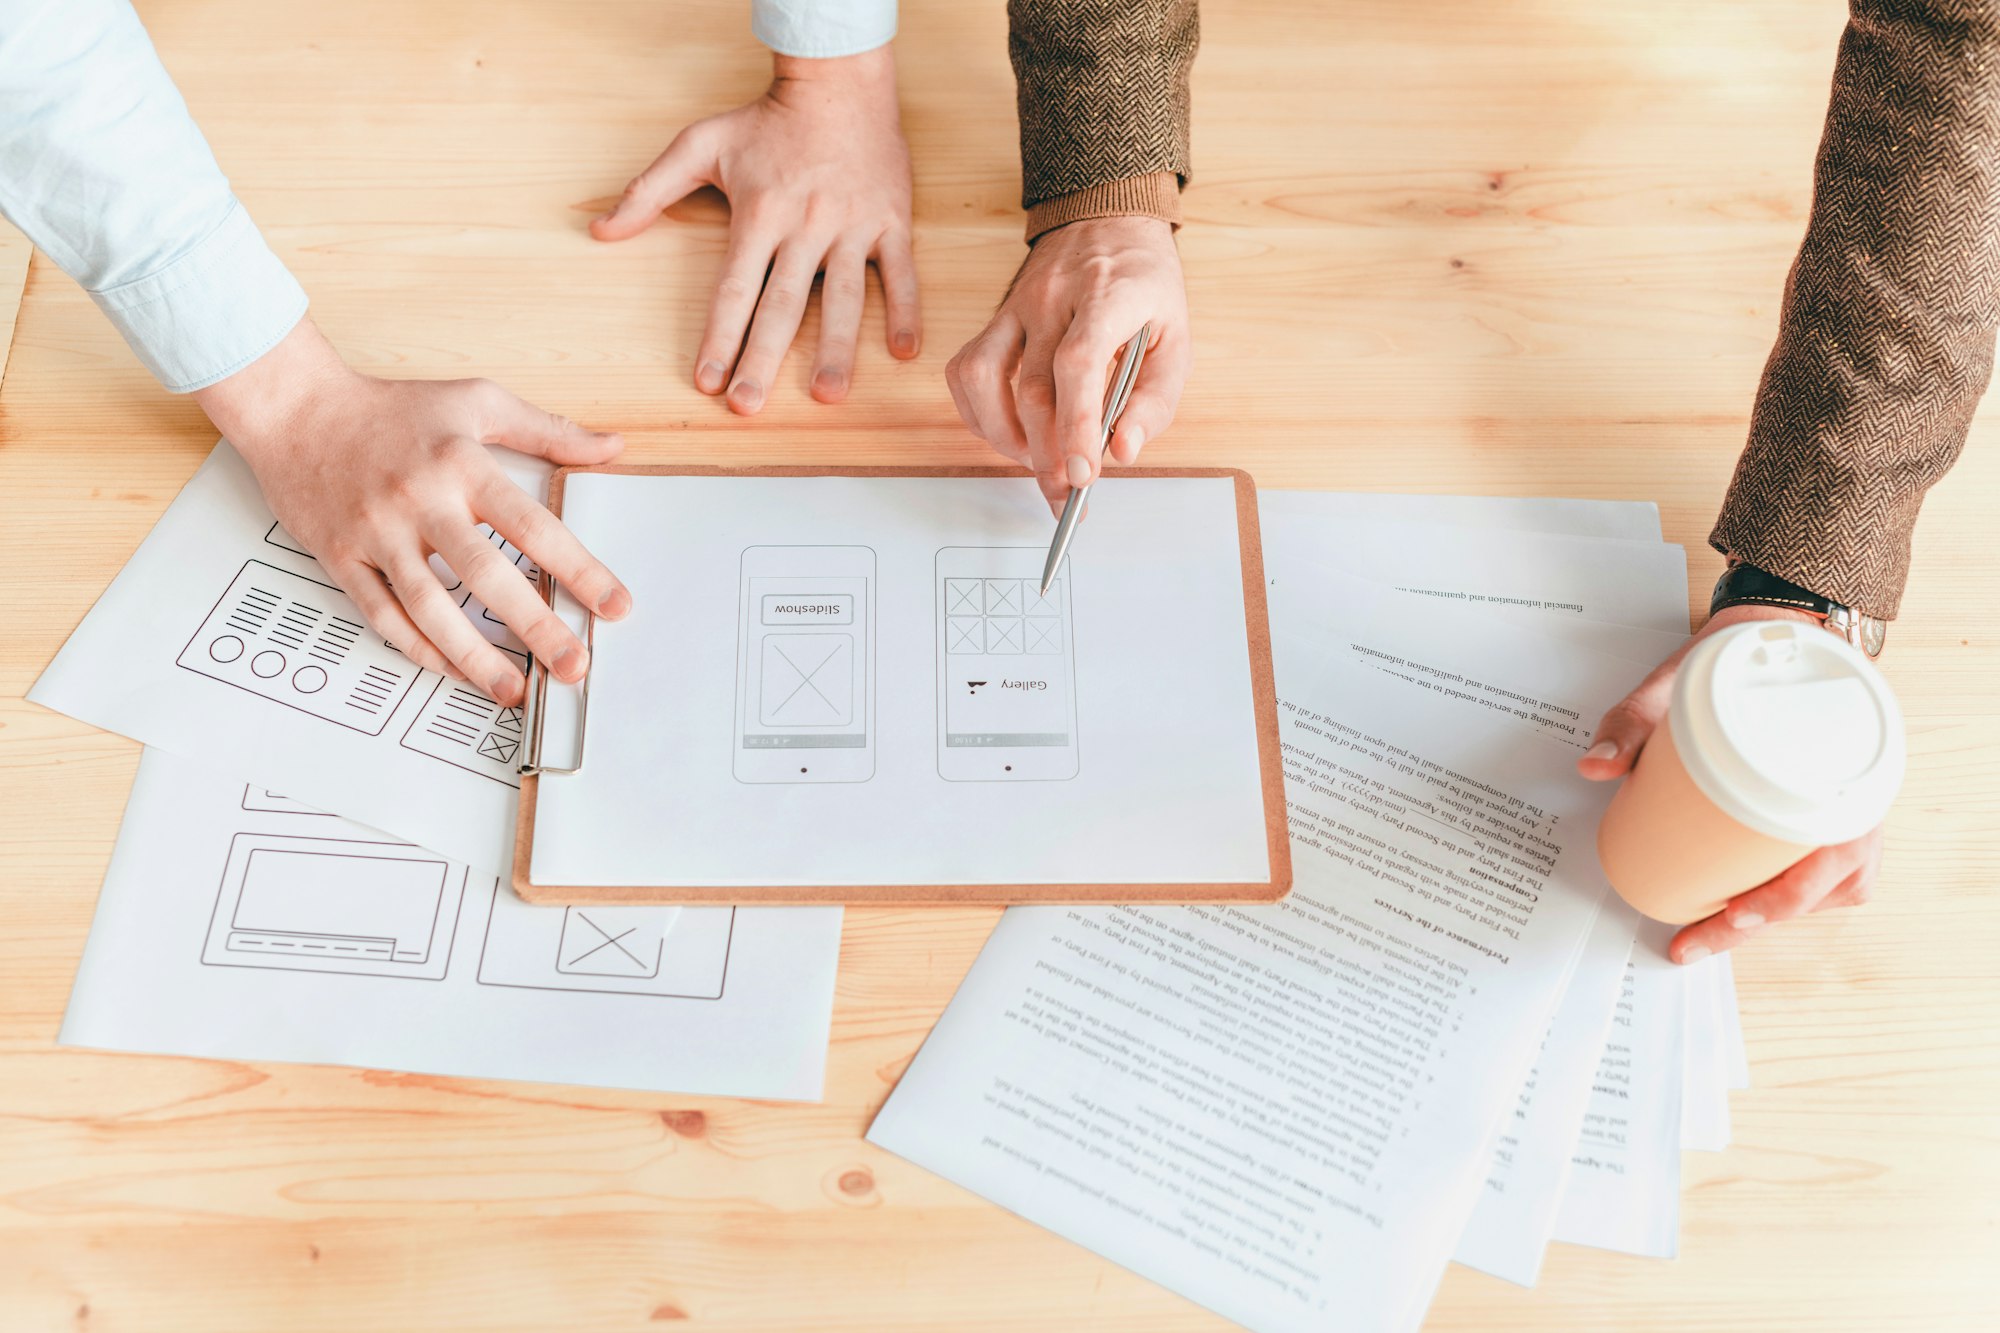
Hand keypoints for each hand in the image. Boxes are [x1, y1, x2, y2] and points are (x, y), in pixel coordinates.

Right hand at [195, 319, 630, 706]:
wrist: (294, 406)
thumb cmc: (389, 407)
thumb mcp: (476, 402)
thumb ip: (548, 430)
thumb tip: (611, 447)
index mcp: (463, 465)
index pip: (534, 526)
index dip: (580, 570)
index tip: (615, 606)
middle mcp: (421, 501)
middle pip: (486, 575)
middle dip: (535, 627)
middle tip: (572, 666)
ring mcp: (377, 533)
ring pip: (429, 607)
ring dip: (474, 655)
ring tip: (513, 689)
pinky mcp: (341, 556)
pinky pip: (382, 614)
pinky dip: (418, 647)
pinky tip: (452, 669)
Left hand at [591, 45, 918, 411]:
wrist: (840, 81)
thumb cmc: (769, 118)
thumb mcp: (700, 144)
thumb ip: (649, 191)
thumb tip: (600, 229)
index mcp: (759, 214)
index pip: (734, 289)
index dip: (719, 337)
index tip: (707, 380)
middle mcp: (806, 227)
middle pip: (782, 306)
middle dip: (763, 360)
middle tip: (749, 405)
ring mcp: (852, 227)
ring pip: (846, 299)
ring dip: (836, 350)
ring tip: (828, 396)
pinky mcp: (891, 221)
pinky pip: (901, 273)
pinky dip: (906, 310)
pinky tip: (905, 351)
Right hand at [946, 214, 1189, 513]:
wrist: (1106, 217)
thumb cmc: (1144, 285)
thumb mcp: (1176, 338)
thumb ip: (1155, 399)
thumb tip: (1123, 451)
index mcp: (1108, 298)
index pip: (1078, 365)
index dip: (1076, 426)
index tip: (1081, 474)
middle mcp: (1053, 299)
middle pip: (1031, 388)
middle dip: (1045, 454)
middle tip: (1064, 491)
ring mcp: (1016, 306)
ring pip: (984, 378)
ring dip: (1004, 437)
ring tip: (1035, 461)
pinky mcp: (995, 316)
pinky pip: (967, 370)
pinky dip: (978, 413)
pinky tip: (1007, 433)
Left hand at [1578, 602, 1884, 963]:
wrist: (1778, 632)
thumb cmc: (1740, 662)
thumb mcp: (1678, 682)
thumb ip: (1632, 721)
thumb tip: (1594, 767)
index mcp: (1842, 762)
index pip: (1830, 854)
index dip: (1783, 897)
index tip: (1734, 916)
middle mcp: (1860, 794)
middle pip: (1824, 886)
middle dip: (1757, 923)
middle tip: (1695, 941)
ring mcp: (1855, 809)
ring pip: (1829, 887)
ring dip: (1775, 913)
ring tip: (1713, 929)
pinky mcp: (1839, 817)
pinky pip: (1830, 873)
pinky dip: (1791, 895)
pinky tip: (1747, 906)